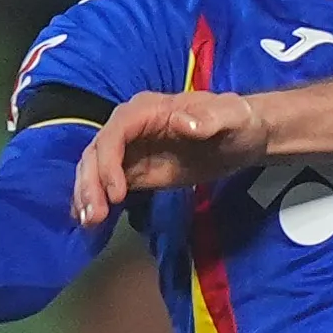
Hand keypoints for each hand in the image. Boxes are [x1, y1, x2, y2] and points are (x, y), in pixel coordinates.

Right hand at [77, 89, 267, 221]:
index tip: (116, 193)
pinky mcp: (137, 171)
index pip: (116, 131)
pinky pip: (108, 183)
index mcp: (149, 109)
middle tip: (93, 216)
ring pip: (96, 168)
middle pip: (98, 152)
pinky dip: (97, 200)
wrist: (245, 137)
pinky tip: (89, 222)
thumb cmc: (239, 121)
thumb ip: (210, 119)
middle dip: (91, 183)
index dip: (109, 161)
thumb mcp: (232, 117)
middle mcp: (132, 127)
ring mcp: (132, 150)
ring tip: (89, 222)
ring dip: (88, 194)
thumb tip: (182, 123)